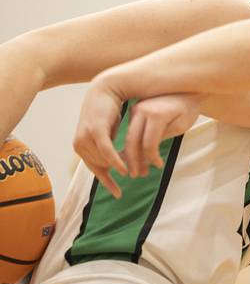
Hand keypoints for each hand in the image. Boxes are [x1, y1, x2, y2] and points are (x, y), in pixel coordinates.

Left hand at [74, 79, 128, 197]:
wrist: (105, 89)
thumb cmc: (109, 109)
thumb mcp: (107, 131)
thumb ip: (108, 145)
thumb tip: (115, 159)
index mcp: (82, 145)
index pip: (95, 170)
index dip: (107, 183)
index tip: (119, 194)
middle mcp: (80, 144)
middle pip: (102, 167)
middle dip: (118, 173)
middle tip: (136, 175)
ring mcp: (85, 138)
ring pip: (105, 161)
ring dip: (120, 166)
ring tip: (136, 168)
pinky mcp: (95, 131)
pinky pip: (106, 152)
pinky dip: (115, 162)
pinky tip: (124, 169)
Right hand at [123, 93, 202, 177]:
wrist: (186, 90)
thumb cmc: (188, 109)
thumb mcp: (181, 126)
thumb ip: (163, 139)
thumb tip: (147, 155)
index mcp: (156, 114)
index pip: (148, 143)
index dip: (152, 158)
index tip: (159, 166)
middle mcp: (141, 110)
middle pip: (133, 140)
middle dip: (133, 160)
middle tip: (135, 175)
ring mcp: (136, 110)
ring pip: (130, 137)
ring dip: (132, 155)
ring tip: (138, 171)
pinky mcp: (135, 112)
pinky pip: (132, 131)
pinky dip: (134, 145)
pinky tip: (137, 158)